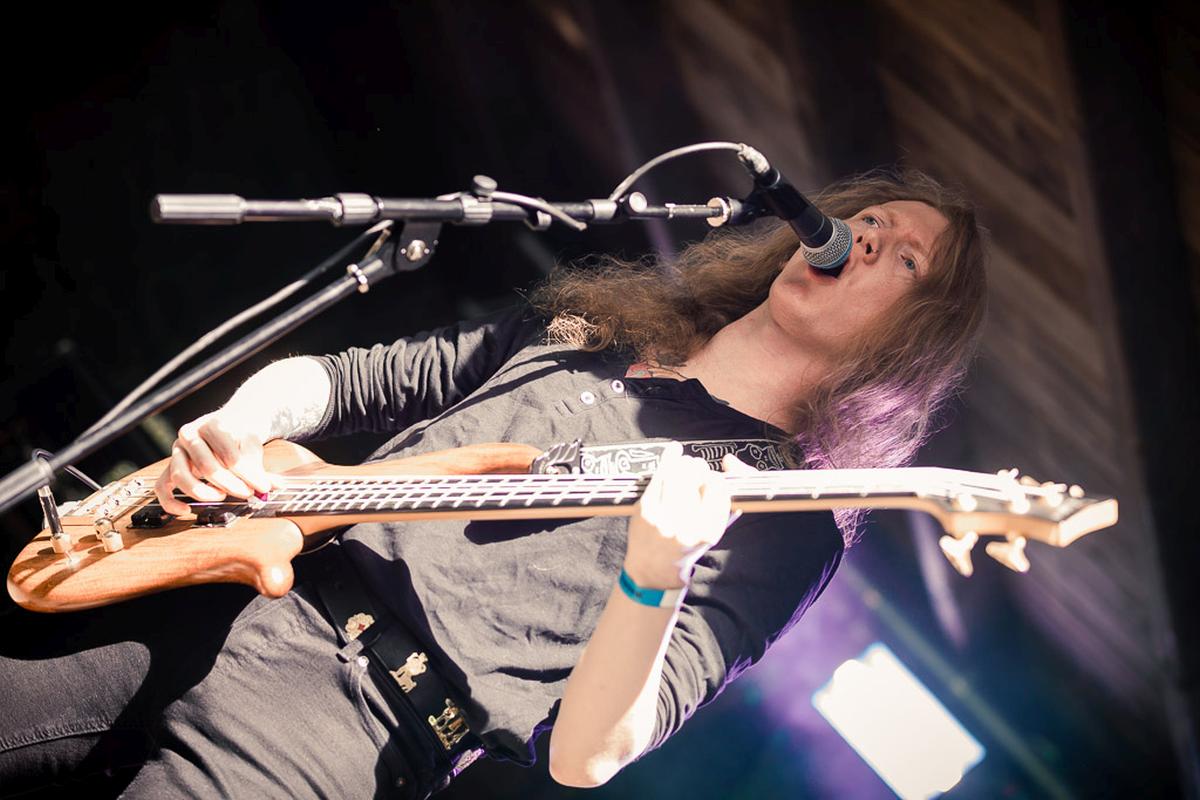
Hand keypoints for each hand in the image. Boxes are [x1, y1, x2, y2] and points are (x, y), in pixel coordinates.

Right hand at [154, 410, 278, 514]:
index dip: (248, 474)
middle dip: (230, 484)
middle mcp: (189, 436)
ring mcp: (177, 451)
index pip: (228, 454)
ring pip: (180, 475)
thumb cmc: (240, 436)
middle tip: (248, 493)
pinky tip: (186, 510)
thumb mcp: (252, 445)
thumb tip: (273, 486)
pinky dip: (170, 501)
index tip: (263, 486)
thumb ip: (259, 466)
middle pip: (206, 466)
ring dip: (203, 492)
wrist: (230, 424)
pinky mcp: (171, 467)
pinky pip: (161, 486)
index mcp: (211, 425)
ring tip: (223, 496)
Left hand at [624, 444, 753, 589]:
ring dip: (684, 463)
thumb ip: (721, 506)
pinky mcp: (645, 509)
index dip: (717, 478)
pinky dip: (668, 459)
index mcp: (707, 531)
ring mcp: (663, 516)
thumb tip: (729, 469)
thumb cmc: (685, 548)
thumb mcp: (711, 533)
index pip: (719, 490)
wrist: (653, 569)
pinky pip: (658, 475)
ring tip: (686, 464)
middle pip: (697, 477)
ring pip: (677, 472)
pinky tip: (674, 451)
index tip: (713, 478)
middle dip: (699, 467)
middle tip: (698, 468)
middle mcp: (686, 524)